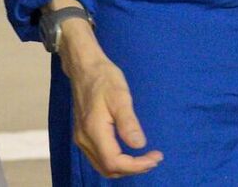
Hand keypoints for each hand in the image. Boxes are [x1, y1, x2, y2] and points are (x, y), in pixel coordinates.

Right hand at [56, 9, 162, 177]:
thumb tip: (139, 145)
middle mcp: (84, 139)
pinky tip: (129, 153)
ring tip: (145, 159)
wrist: (84, 67)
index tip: (155, 157)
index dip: (136, 166)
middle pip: (108, 169)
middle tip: (154, 159)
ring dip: (124, 168)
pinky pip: (98, 158)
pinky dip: (115, 161)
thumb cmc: (104, 78)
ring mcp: (81, 138)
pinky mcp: (83, 135)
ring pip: (102, 166)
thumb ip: (128, 122)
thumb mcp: (120, 96)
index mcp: (94, 130)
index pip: (114, 162)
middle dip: (133, 169)